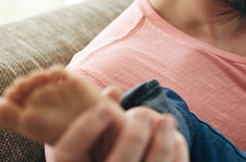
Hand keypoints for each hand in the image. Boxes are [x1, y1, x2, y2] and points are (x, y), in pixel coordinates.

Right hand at [48, 87, 188, 161]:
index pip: (68, 153)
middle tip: (142, 113)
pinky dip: (176, 155)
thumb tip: (114, 91)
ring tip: (166, 120)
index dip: (84, 131)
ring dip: (161, 145)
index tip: (105, 108)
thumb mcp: (93, 142)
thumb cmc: (103, 154)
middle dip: (134, 137)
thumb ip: (100, 119)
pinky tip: (177, 139)